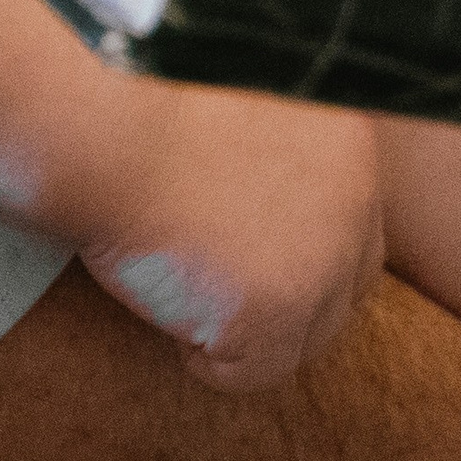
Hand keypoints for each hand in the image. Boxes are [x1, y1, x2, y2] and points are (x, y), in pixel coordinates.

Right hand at [80, 86, 384, 396]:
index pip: (353, 222)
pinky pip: (250, 371)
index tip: (246, 247)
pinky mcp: (275, 314)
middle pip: (344, 286)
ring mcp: (321, 262)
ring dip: (246, 325)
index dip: (301, 245)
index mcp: (348, 140)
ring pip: (304, 337)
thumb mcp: (243, 92)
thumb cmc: (145, 90)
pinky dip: (204, 356)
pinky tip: (164, 306)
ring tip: (180, 286)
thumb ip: (275, 141)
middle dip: (287, 297)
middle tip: (218, 287)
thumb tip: (260, 201)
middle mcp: (354, 202)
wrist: (106, 113)